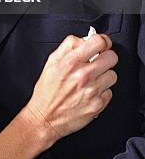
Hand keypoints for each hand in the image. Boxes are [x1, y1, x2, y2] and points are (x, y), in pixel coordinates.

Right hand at [22, 33, 116, 149]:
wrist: (45, 117)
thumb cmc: (47, 90)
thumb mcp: (52, 61)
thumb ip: (69, 46)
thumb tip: (85, 40)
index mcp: (71, 61)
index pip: (99, 42)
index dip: (103, 41)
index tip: (102, 45)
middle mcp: (83, 75)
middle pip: (112, 57)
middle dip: (106, 58)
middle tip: (98, 62)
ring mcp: (92, 90)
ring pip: (113, 75)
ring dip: (104, 76)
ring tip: (93, 80)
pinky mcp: (97, 105)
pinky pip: (109, 92)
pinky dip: (102, 92)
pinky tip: (90, 93)